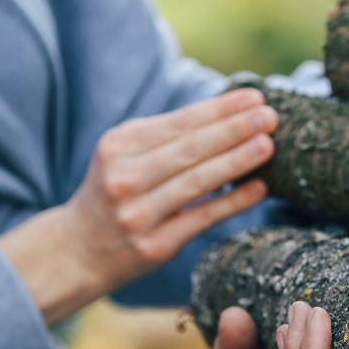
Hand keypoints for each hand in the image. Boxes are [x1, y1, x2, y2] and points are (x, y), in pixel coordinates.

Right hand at [0, 88, 275, 324]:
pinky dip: (233, 202)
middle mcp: (125, 177)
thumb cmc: (115, 192)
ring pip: (197, 182)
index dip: (219, 109)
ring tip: (268, 145)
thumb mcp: (124, 155)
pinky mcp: (154, 245)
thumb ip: (165, 136)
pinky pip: (201, 219)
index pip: (179, 122)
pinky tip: (259, 188)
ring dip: (237, 161)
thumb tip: (229, 115)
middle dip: (234, 129)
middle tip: (270, 116)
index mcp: (119, 146)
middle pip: (190, 149)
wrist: (78, 251)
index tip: (254, 97)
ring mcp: (138, 213)